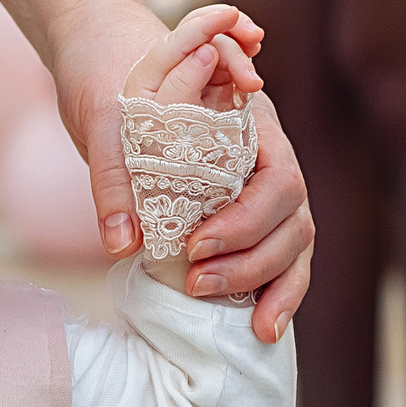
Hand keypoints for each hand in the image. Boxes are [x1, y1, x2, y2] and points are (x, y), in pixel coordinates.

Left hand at [55, 0, 312, 340]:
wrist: (117, 76)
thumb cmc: (121, 95)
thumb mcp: (109, 123)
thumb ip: (113, 175)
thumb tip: (121, 242)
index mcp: (251, 125)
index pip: (278, 179)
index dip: (246, 220)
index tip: (195, 245)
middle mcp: (270, 158)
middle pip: (294, 217)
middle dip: (251, 258)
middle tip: (194, 282)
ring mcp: (268, 190)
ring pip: (296, 242)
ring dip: (268, 283)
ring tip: (226, 312)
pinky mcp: (256, 219)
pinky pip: (284, 259)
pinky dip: (276, 294)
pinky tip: (259, 330)